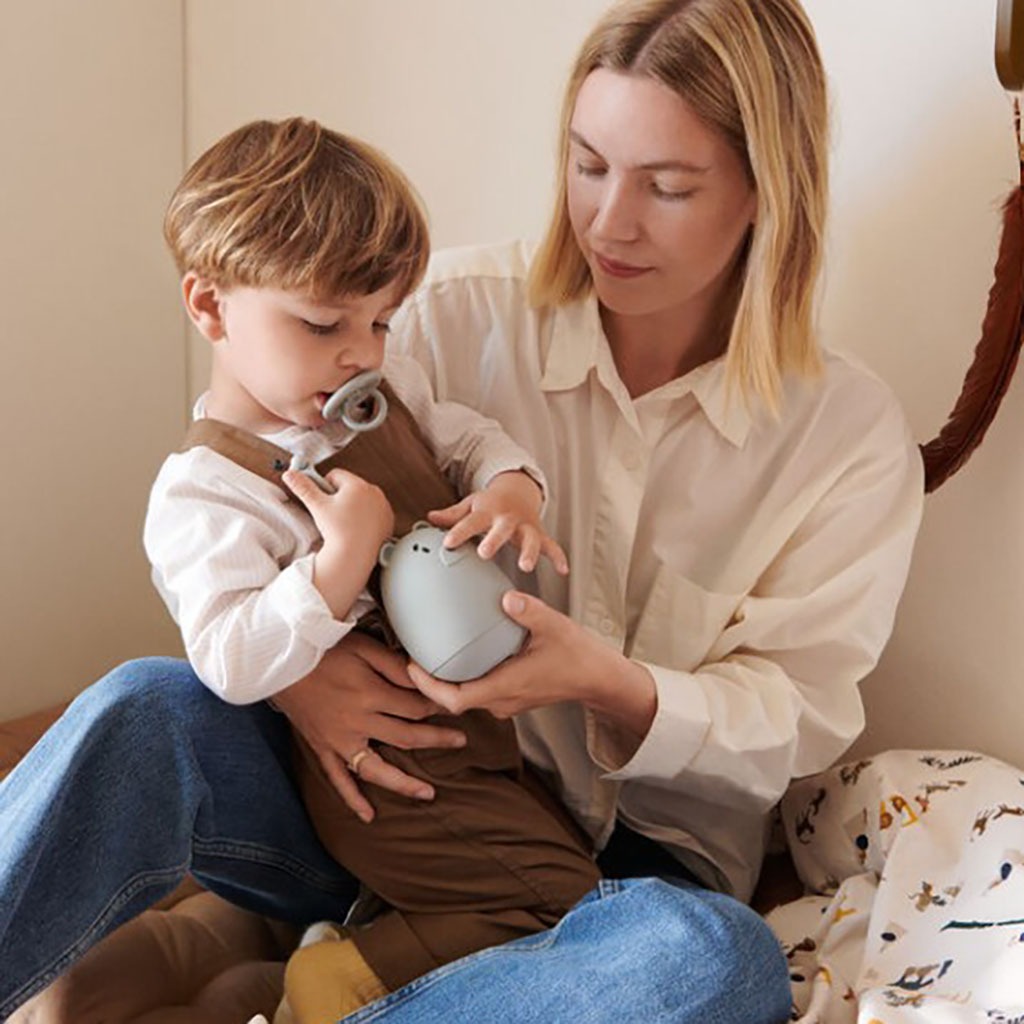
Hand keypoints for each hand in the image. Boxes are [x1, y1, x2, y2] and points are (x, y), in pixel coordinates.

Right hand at [272, 632, 466, 821]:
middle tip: (462, 741)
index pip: (415, 707)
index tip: (454, 706)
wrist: (277, 661)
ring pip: (376, 769)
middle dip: (437, 740)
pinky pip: (338, 779)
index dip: (438, 707)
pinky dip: (352, 799)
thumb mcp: (363, 647)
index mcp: (370, 694)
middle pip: (406, 737)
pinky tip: (369, 815)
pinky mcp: (322, 748)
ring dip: (403, 783)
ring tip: (429, 794)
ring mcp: (338, 740)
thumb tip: (425, 676)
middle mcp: (357, 722)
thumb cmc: (323, 649)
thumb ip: (394, 665)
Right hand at [284, 468, 394, 616]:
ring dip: (354, 506)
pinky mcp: (389, 519)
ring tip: (346, 522)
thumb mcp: (317, 506)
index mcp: (357, 484)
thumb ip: (303, 487)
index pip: (336, 474)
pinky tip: (358, 528)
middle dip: (340, 496)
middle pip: (350, 486)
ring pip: (363, 499)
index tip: (324, 501)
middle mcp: (374, 491)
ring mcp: (383, 505)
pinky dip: (367, 517)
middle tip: (334, 514)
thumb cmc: (338, 531)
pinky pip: (374, 511)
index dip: (325, 486)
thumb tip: (289, 474)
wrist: (354, 555)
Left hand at [406, 591, 656, 749]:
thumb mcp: (553, 626)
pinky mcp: (511, 694)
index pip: (454, 700)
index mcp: (504, 687)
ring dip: (445, 680)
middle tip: (411, 655)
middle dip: (428, 682)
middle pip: (452, 699)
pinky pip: (479, 689)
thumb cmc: (577, 656)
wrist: (598, 678)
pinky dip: (463, 676)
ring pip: (465, 696)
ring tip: (429, 651)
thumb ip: (528, 611)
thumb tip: (506, 598)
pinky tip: (460, 653)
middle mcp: (501, 700)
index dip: (427, 687)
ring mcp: (506, 700)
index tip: (411, 666)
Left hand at [427, 471, 568, 573]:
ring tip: (525, 566)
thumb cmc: (490, 503)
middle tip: (485, 553)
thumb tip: (429, 518)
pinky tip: (563, 570)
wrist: (517, 491)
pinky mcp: (539, 533)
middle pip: (501, 529)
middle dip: (494, 540)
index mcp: (487, 512)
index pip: (470, 522)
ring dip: (528, 552)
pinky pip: (551, 546)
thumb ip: (452, 515)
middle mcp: (507, 519)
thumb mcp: (470, 505)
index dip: (459, 532)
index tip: (448, 543)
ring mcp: (525, 526)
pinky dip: (558, 557)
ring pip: (530, 539)